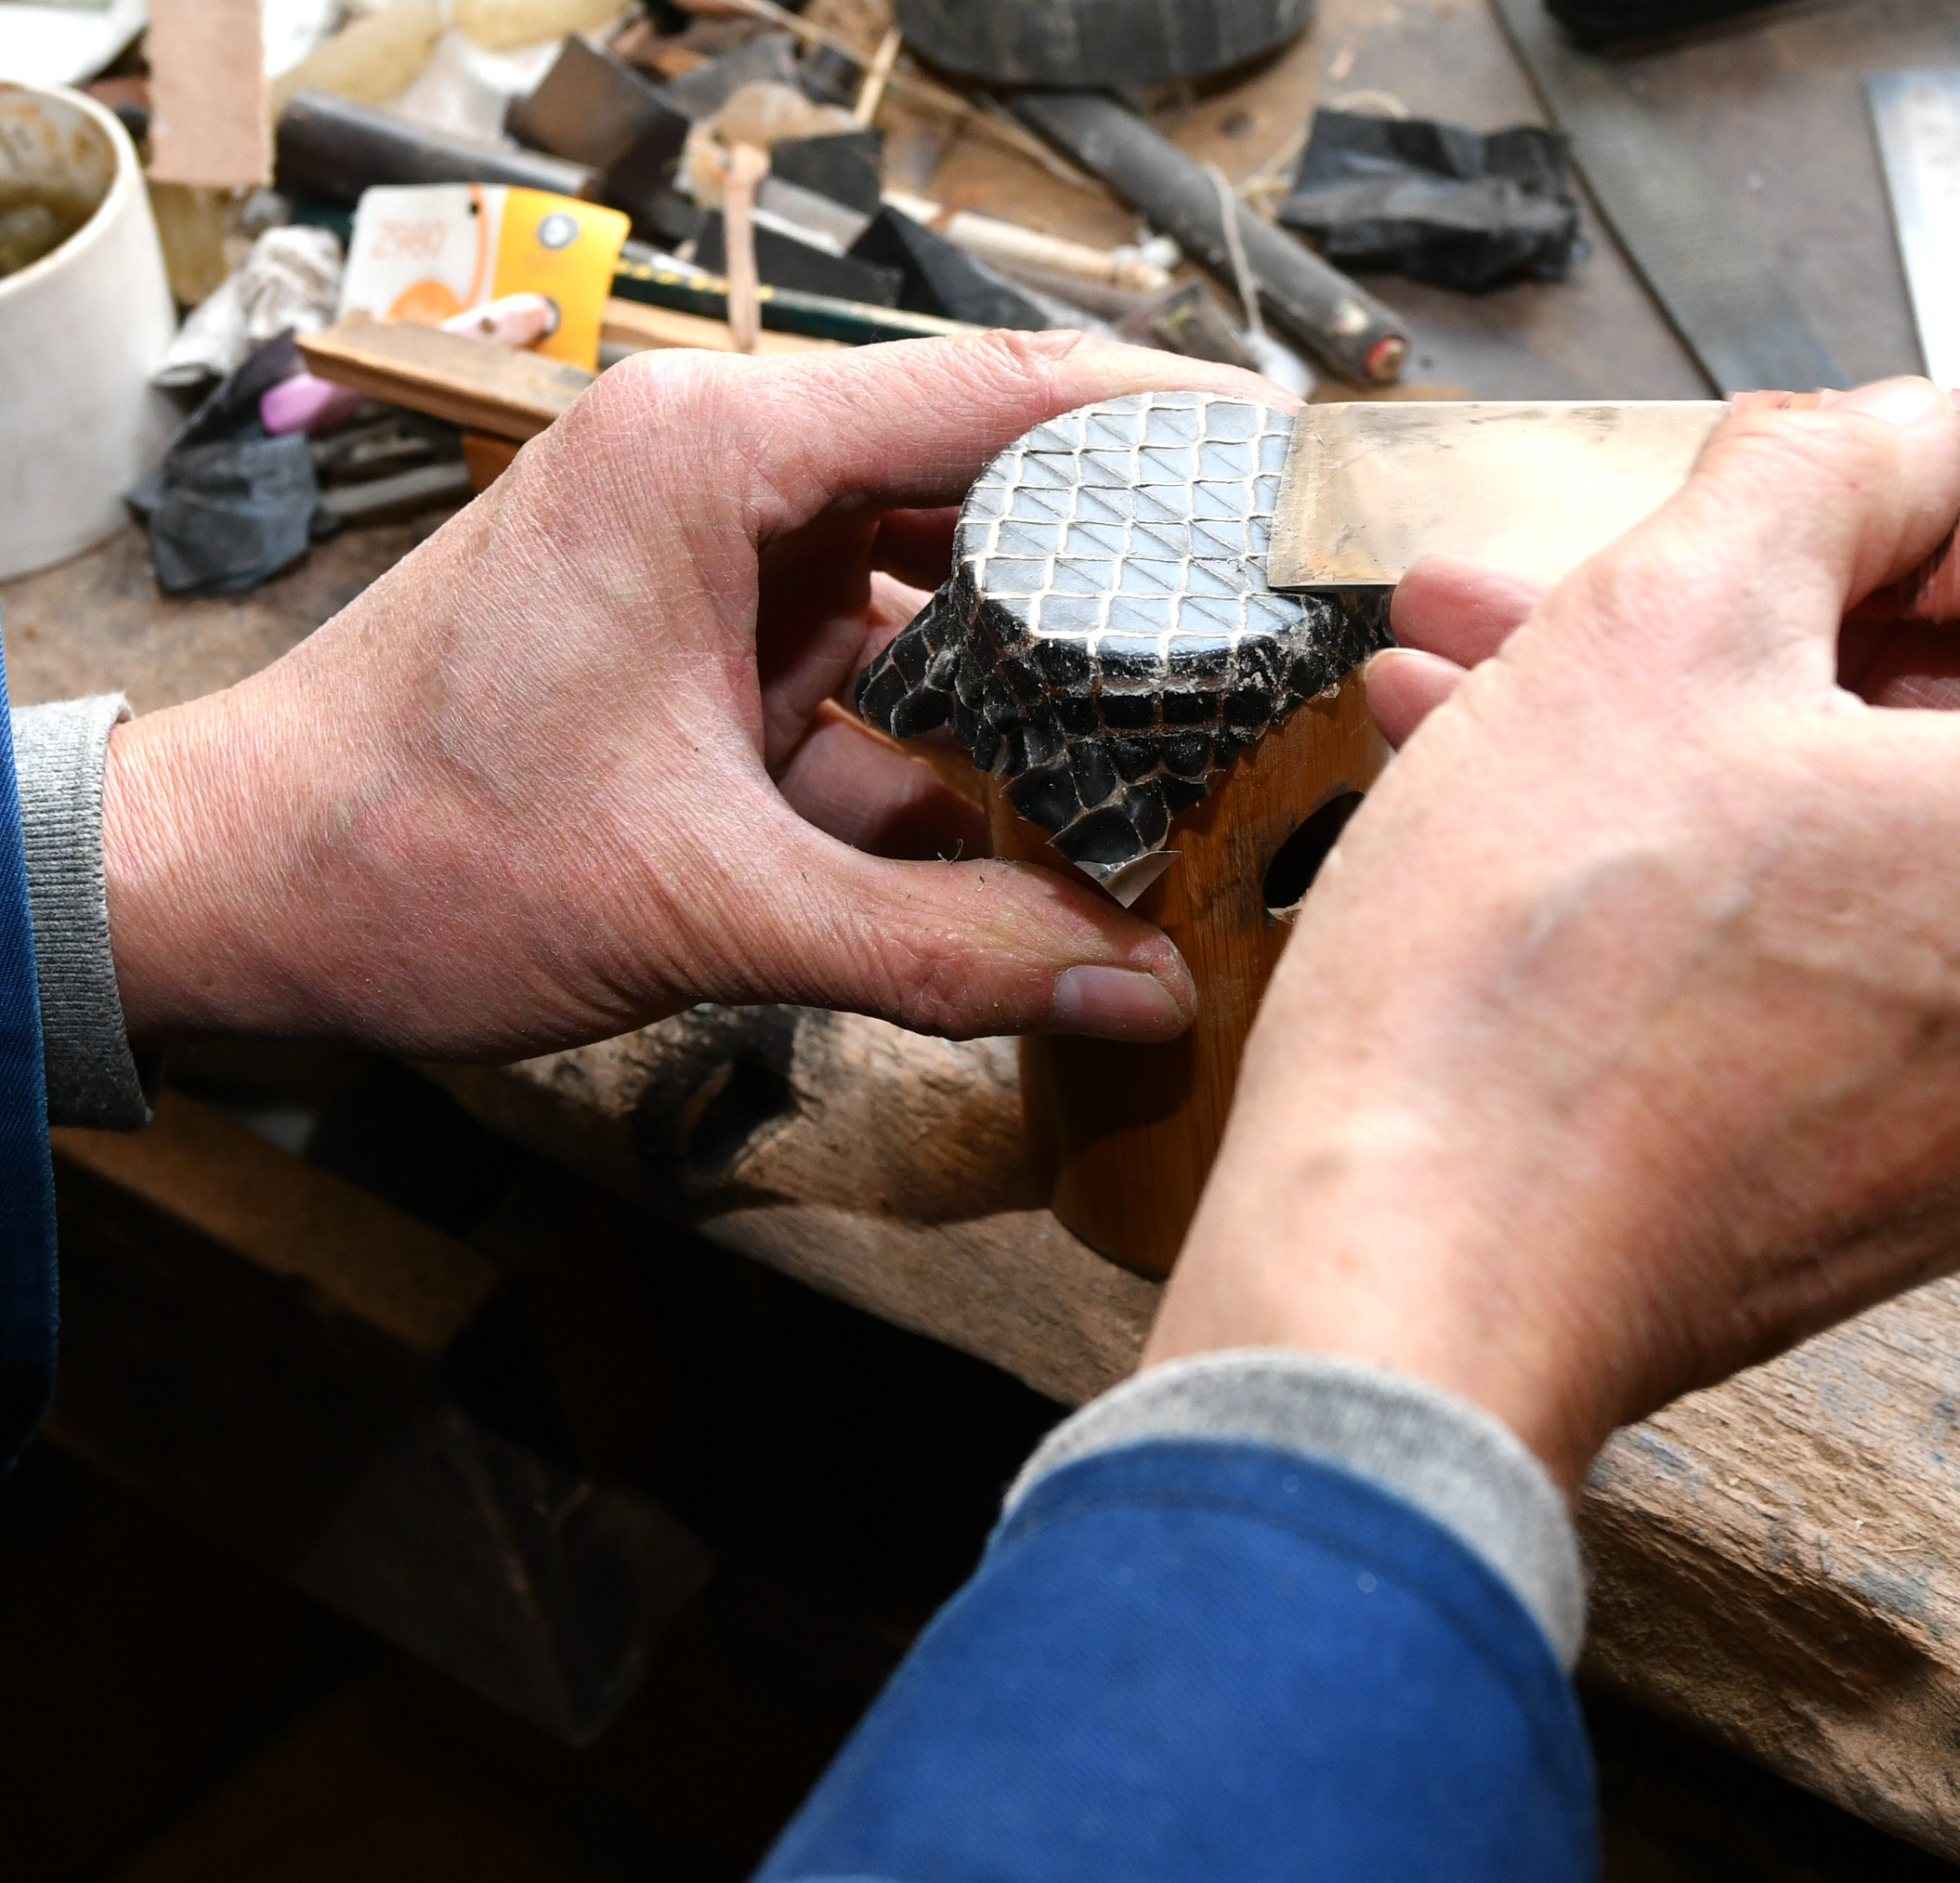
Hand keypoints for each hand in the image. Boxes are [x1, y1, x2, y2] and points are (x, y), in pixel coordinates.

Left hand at [100, 332, 1296, 1057]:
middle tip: (1278, 615)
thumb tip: (1137, 988)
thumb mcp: (705, 909)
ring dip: (1051, 663)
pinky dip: (962, 736)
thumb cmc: (408, 851)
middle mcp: (722, 474)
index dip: (1168, 419)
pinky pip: (881, 667)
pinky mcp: (710, 646)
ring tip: (1202, 722)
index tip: (1298, 460)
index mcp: (711, 455)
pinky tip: (1061, 811)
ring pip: (944, 585)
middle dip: (1131, 555)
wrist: (236, 898)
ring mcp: (717, 560)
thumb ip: (943, 951)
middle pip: (988, 481)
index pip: (998, 393)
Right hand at [1149, 378, 1959, 1490]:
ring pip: (1943, 840)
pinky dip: (1755, 861)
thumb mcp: (1671, 625)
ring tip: (1537, 645)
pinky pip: (1885, 959)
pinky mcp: (1921, 1188)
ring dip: (1755, 719)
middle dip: (1867, 606)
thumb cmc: (1545, 998)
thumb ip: (1835, 470)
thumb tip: (1911, 438)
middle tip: (1712, 535)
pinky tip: (1550, 780)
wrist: (1410, 1293)